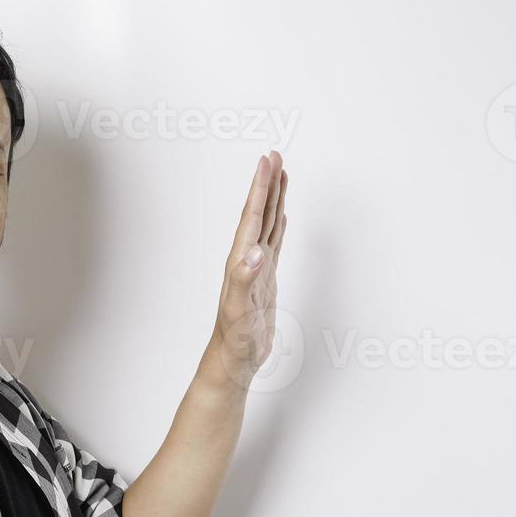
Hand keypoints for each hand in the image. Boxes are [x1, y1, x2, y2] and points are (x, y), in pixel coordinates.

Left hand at [209, 151, 287, 389]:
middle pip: (259, 213)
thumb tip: (256, 253)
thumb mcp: (239, 311)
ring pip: (268, 225)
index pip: (252, 216)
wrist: (234, 360)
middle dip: (267, 184)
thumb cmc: (234, 339)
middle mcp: (247, 259)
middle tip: (275, 156)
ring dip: (274, 200)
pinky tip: (280, 218)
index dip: (260, 188)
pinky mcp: (266, 279)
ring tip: (281, 176)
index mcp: (241, 260)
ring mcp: (257, 268)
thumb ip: (245, 280)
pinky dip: (278, 227)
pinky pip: (274, 244)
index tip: (268, 161)